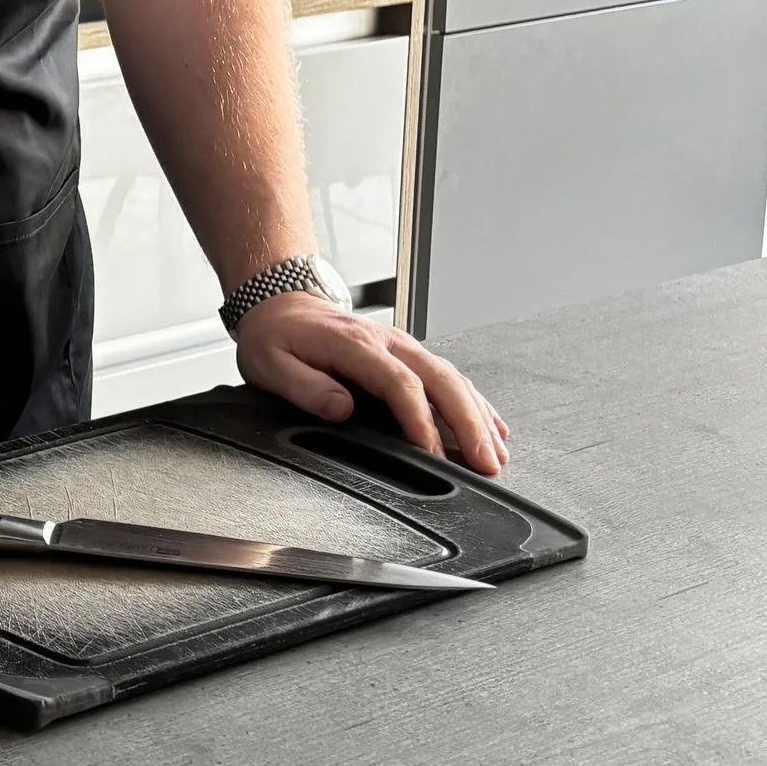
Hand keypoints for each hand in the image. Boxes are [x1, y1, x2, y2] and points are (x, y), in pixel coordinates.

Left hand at [233, 294, 508, 475]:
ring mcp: (402, 345)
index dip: (420, 419)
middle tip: (485, 462)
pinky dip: (474, 402)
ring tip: (495, 454)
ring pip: (452, 378)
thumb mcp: (271, 363)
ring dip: (478, 416)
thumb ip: (305, 387)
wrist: (283, 303)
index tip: (432, 452)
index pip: (399, 383)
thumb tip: (341, 409)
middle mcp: (387, 341)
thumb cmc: (277, 336)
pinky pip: (449, 376)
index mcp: (354, 344)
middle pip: (441, 380)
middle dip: (468, 423)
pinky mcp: (408, 354)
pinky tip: (491, 426)